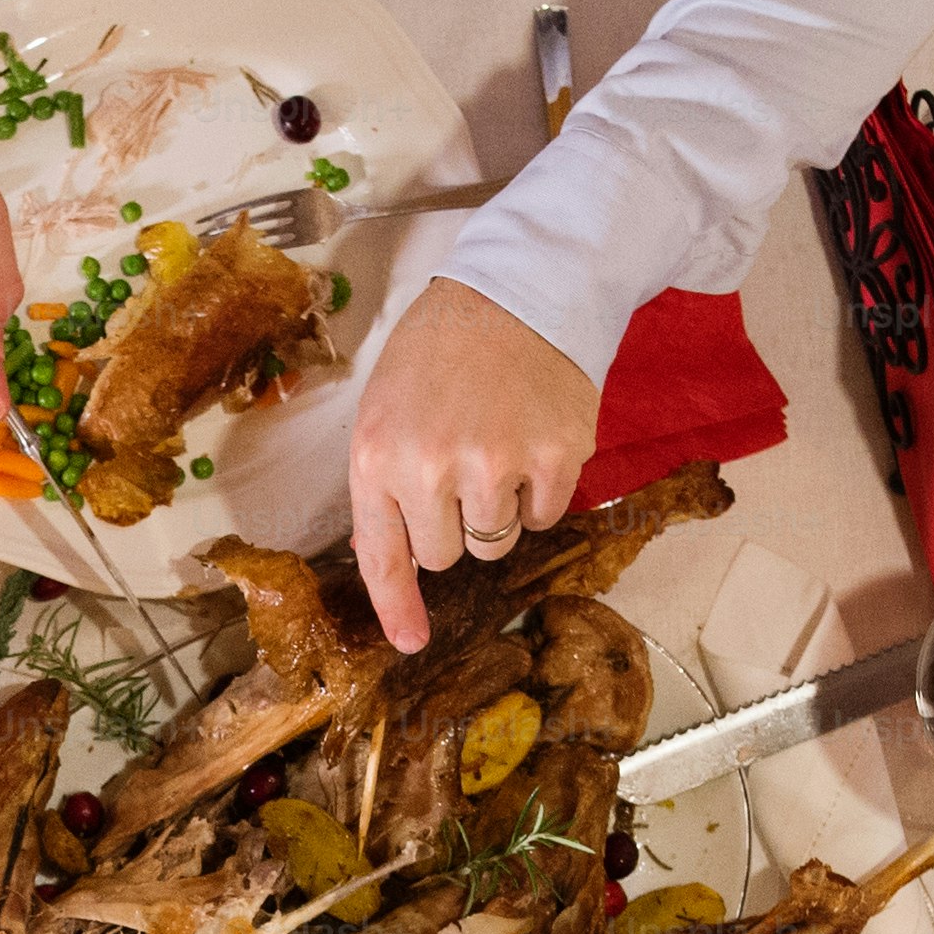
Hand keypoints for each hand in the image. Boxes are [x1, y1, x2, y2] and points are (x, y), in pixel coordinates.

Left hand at [345, 278, 598, 654]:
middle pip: (448, 555)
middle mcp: (432, 467)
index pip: (385, 556)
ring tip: (497, 445)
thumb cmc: (441, 350)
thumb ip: (383, 483)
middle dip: (454, 524)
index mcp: (378, 456)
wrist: (515, 290)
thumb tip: (396, 560)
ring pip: (497, 541)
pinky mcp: (555, 457)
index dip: (398, 607)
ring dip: (498, 509)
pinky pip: (544, 517)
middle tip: (462, 462)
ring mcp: (497, 464)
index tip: (411, 643)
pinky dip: (539, 492)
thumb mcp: (383, 408)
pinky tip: (531, 440)